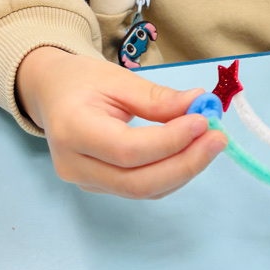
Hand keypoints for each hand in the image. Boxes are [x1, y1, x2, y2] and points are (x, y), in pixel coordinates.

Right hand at [16, 47, 227, 198]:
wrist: (51, 94)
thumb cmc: (81, 81)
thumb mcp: (118, 79)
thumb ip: (157, 97)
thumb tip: (199, 105)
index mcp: (72, 129)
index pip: (126, 149)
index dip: (169, 141)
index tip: (203, 121)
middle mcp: (74, 165)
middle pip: (136, 182)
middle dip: (185, 163)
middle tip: (218, 139)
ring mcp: (85, 181)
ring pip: (142, 190)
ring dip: (183, 170)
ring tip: (212, 142)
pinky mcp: (99, 186)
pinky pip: (141, 187)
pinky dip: (171, 173)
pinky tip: (192, 152)